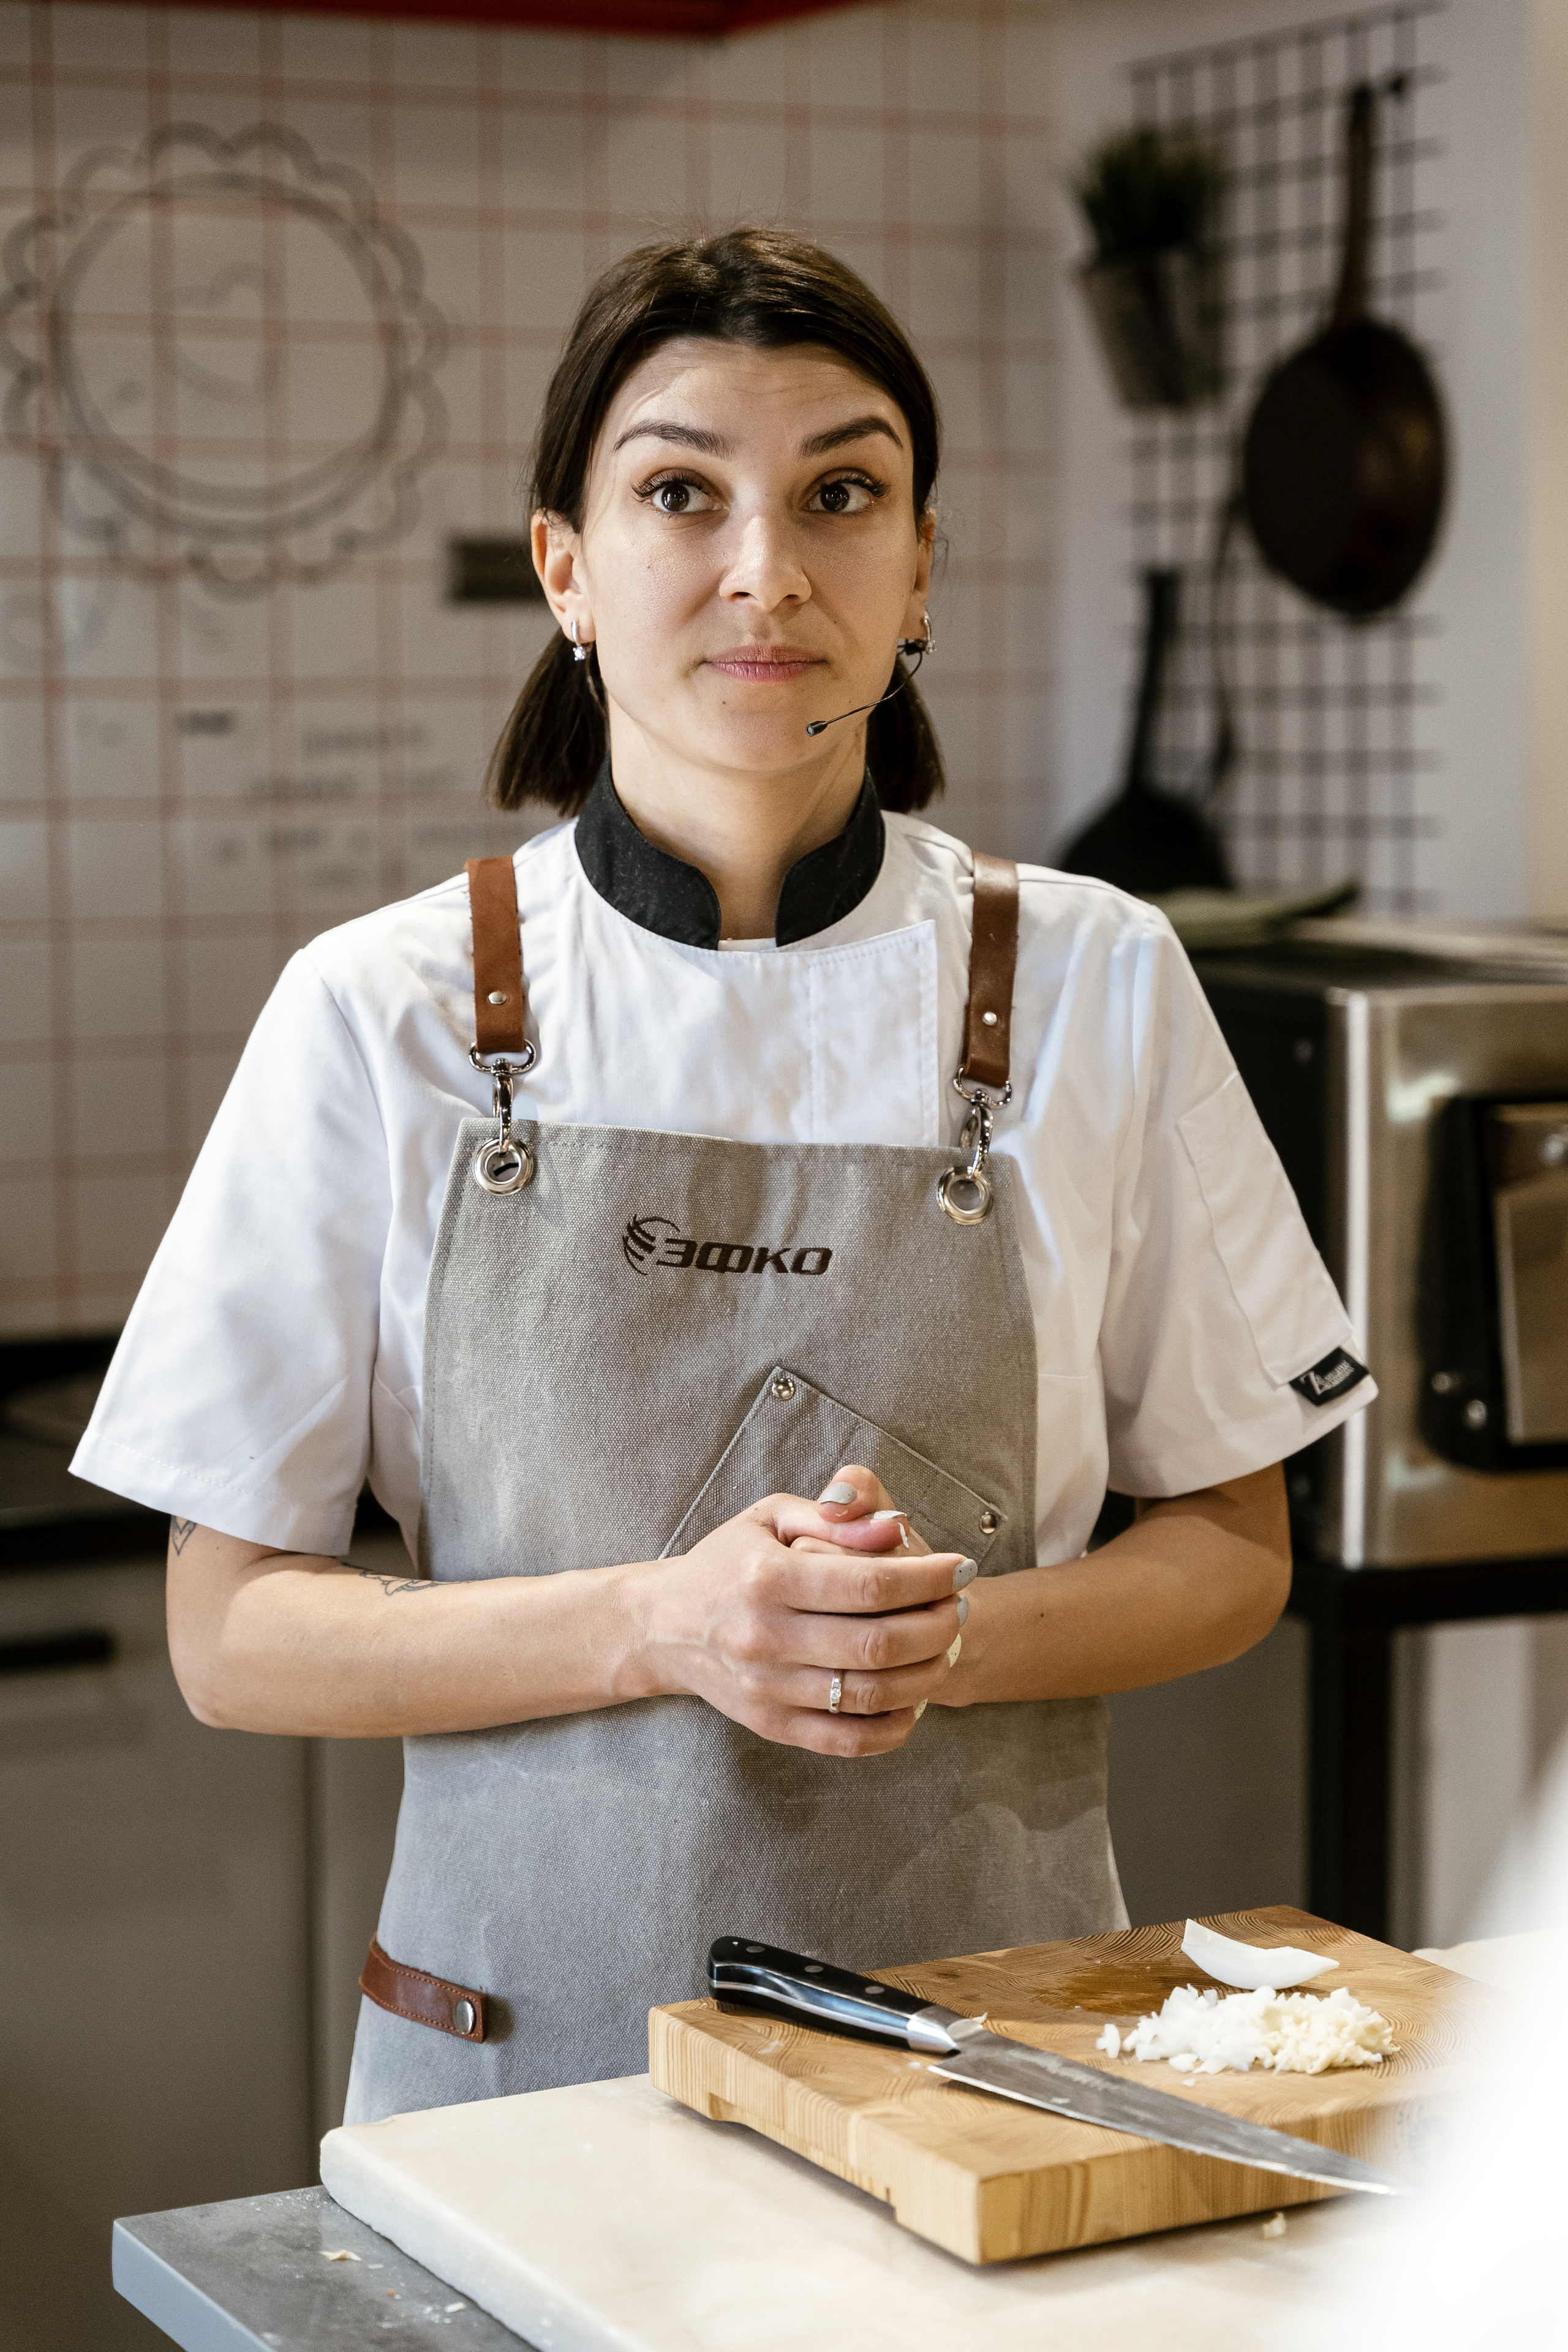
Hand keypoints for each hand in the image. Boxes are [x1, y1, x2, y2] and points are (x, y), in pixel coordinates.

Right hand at [641, 1467, 973, 1756]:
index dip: (929, 1576)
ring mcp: (768, 1689)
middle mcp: (765, 1638)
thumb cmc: (728, 1563)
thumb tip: (894, 1529)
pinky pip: (847, 1740)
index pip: (870, 1583)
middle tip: (961, 1606)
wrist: (663, 1627)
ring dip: (926, 1673)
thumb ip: (835, 1518)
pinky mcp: (771, 1726)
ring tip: (944, 1646)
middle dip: (938, 1625)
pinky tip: (914, 1697)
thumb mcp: (770, 1517)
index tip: (961, 1566)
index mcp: (768, 1578)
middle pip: (879, 1643)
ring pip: (870, 1694)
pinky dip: (894, 1726)